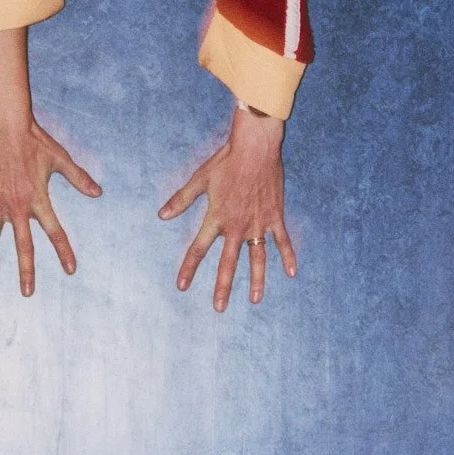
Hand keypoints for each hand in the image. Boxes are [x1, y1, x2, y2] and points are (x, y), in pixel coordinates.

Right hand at [0, 26, 100, 295]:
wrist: (6, 123)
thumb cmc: (34, 139)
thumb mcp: (60, 159)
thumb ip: (79, 178)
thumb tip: (98, 192)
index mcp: (38, 200)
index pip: (55, 231)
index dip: (64, 251)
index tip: (70, 270)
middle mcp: (17, 206)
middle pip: (23, 245)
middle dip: (26, 270)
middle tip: (27, 293)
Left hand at [159, 106, 295, 310]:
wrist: (256, 146)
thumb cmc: (227, 160)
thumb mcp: (200, 178)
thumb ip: (181, 200)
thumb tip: (162, 215)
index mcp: (217, 218)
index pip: (198, 249)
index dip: (188, 268)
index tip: (181, 286)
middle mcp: (236, 226)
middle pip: (227, 263)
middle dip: (222, 287)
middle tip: (218, 308)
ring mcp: (257, 223)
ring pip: (257, 259)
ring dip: (256, 280)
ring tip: (255, 299)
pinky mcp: (274, 216)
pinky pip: (282, 241)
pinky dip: (288, 256)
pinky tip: (291, 273)